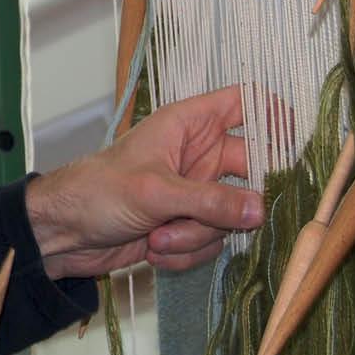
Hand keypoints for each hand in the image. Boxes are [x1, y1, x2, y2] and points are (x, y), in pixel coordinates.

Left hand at [25, 85, 263, 278]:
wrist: (61, 234)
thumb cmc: (96, 191)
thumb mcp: (154, 192)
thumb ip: (209, 201)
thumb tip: (260, 209)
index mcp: (188, 124)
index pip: (243, 102)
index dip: (274, 117)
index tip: (293, 146)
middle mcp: (197, 154)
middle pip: (249, 170)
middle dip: (234, 202)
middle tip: (229, 216)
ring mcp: (194, 192)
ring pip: (230, 216)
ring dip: (198, 235)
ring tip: (159, 236)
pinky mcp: (186, 225)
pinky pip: (212, 241)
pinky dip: (187, 251)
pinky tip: (155, 250)